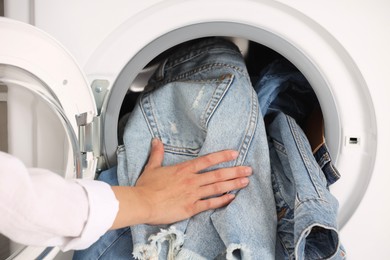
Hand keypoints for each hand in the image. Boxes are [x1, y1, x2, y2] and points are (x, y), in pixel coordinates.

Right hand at [110, 138, 251, 228]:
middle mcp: (192, 180)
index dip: (223, 156)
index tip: (235, 153)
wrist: (142, 203)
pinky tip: (232, 198)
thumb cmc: (146, 186)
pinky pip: (210, 204)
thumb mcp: (152, 167)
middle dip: (235, 171)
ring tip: (245, 182)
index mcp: (184, 169)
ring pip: (217, 188)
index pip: (207, 160)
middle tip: (249, 170)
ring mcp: (193, 194)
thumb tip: (156, 140)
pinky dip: (222, 201)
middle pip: (218, 174)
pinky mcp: (191, 208)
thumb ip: (157, 154)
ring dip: (233, 184)